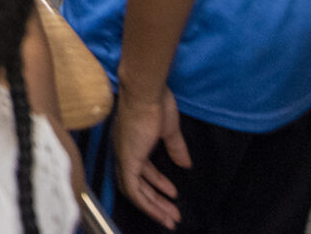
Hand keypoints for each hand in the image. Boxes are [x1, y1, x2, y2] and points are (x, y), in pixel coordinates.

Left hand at [111, 81, 189, 227]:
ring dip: (154, 207)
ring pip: (135, 192)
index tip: (172, 195)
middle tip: (173, 215)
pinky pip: (133, 190)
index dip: (157, 186)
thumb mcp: (169, 130)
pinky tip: (160, 212)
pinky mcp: (128, 160)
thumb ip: (175, 148)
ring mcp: (124, 156)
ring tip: (172, 218)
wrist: (146, 91)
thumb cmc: (156, 103)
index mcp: (132, 143)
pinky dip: (147, 204)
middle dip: (157, 201)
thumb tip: (185, 164)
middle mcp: (125, 152)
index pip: (142, 172)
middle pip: (138, 185)